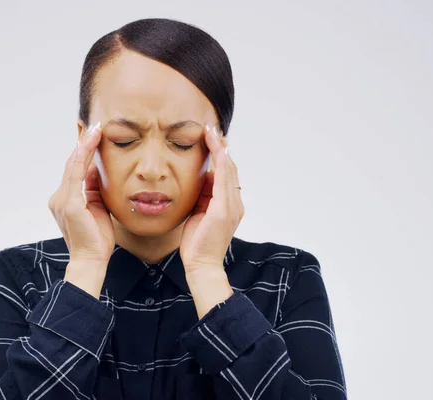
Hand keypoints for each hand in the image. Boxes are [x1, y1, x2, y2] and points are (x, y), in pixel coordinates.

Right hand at [48, 122, 114, 265]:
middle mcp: (59, 197)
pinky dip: (84, 155)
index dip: (82, 151)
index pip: (73, 170)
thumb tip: (97, 169)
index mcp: (65, 199)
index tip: (92, 133)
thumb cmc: (97, 238)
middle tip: (95, 123)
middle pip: (71, 164)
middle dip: (83, 143)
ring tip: (96, 127)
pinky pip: (76, 173)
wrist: (92, 260)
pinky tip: (92, 142)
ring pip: (73, 165)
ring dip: (85, 144)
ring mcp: (62, 200)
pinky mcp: (70, 204)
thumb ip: (94, 189)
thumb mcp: (98, 207)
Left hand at [180, 124, 244, 274]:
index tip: (210, 138)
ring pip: (228, 169)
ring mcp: (232, 206)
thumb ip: (202, 197)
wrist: (201, 264)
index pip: (226, 173)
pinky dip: (220, 162)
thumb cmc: (197, 242)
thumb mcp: (199, 213)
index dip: (220, 154)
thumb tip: (199, 179)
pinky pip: (224, 179)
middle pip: (229, 167)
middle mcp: (235, 203)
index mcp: (229, 204)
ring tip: (211, 132)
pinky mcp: (223, 210)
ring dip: (220, 149)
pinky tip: (215, 148)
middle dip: (221, 146)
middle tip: (210, 127)